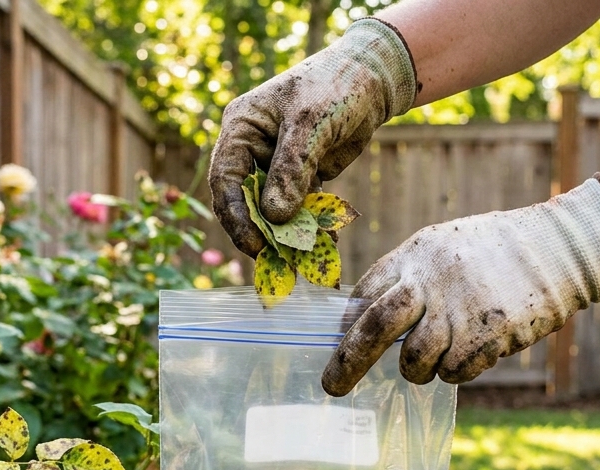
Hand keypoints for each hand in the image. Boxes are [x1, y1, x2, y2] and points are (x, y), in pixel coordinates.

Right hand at [209, 19, 418, 255]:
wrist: (373, 79)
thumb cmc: (335, 87)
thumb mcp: (311, 123)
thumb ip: (292, 168)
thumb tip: (275, 216)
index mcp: (241, 128)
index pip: (226, 178)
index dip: (236, 214)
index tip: (253, 243)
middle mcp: (252, 148)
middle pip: (246, 199)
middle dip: (261, 230)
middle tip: (275, 260)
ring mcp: (276, 164)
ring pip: (273, 208)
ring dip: (288, 233)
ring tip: (304, 259)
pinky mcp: (302, 175)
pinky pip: (300, 206)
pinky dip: (311, 224)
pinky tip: (326, 242)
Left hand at [321, 177, 599, 394]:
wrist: (557, 247)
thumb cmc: (493, 251)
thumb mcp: (442, 246)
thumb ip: (407, 278)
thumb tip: (364, 320)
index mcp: (415, 255)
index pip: (364, 295)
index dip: (347, 326)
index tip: (340, 345)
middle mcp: (432, 281)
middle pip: (375, 328)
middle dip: (348, 363)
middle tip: (333, 388)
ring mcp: (461, 309)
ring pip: (415, 361)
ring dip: (417, 369)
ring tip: (435, 357)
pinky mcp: (490, 334)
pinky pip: (454, 372)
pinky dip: (456, 371)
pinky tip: (472, 352)